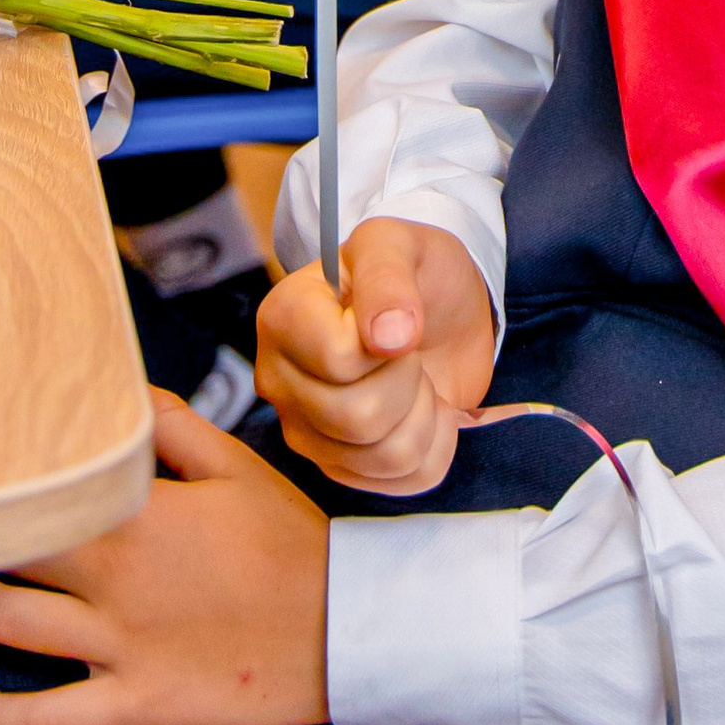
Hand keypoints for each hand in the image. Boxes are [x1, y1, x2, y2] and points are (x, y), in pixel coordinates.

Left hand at [0, 391, 326, 724]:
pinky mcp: (130, 702)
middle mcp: (111, 580)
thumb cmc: (287, 539)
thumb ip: (169, 426)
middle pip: (10, 554)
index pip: (42, 487)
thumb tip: (119, 393)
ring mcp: (116, 647)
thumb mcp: (235, 464)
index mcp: (135, 515)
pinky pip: (46, 717)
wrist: (339, 625)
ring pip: (10, 627)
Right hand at [253, 216, 495, 495]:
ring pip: (383, 456)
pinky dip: (434, 444)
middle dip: (409, 381)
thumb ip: (389, 278)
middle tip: (410, 350)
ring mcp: (306, 432)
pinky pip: (404, 480)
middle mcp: (280, 381)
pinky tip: (421, 408)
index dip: (386, 346)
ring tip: (415, 376)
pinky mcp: (341, 468)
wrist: (444, 308)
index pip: (339, 363)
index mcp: (283, 318)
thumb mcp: (401, 244)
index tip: (395, 317)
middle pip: (359, 418)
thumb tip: (387, 337)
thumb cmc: (415, 270)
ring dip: (425, 414)